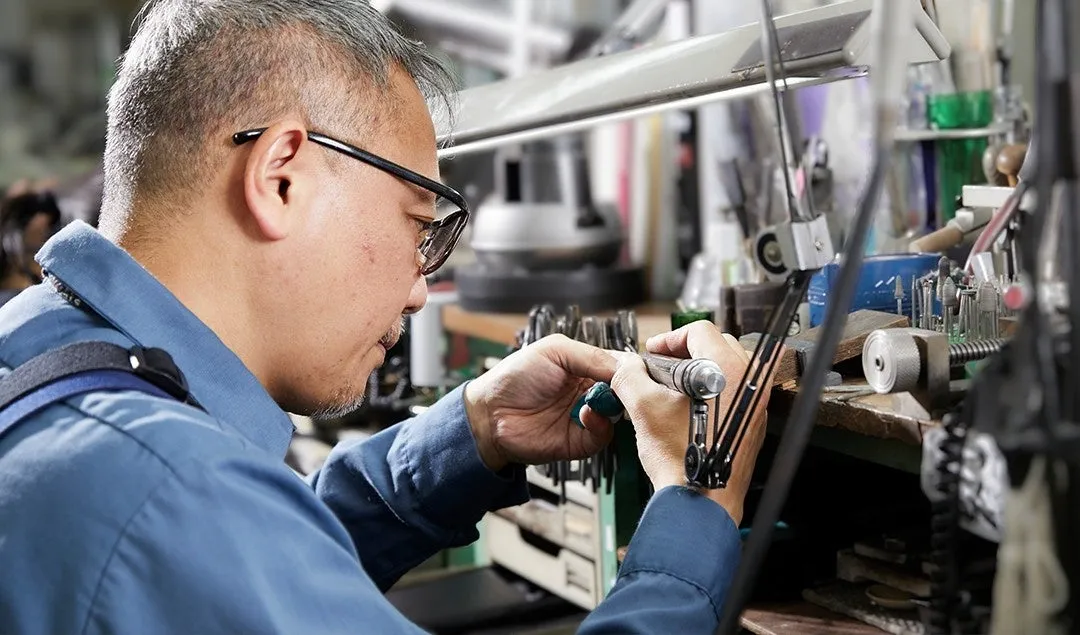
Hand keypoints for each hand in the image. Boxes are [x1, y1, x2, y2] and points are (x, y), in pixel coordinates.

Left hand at [464, 334, 619, 471]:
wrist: (489, 413)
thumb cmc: (514, 377)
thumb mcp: (554, 351)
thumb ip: (590, 356)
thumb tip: (624, 366)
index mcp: (585, 368)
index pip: (619, 367)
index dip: (628, 369)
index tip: (636, 369)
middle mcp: (589, 392)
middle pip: (624, 392)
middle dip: (628, 389)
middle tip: (629, 386)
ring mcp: (585, 417)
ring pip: (618, 415)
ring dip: (614, 407)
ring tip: (602, 398)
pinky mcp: (579, 441)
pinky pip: (602, 437)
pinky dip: (601, 426)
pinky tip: (587, 414)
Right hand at [608, 321, 776, 523]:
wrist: (701, 501)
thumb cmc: (682, 462)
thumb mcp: (644, 409)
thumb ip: (629, 376)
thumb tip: (623, 363)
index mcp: (727, 370)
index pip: (699, 330)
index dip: (669, 338)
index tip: (654, 353)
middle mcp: (749, 383)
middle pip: (717, 344)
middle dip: (685, 351)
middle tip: (663, 366)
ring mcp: (755, 405)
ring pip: (729, 367)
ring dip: (701, 369)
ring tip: (675, 387)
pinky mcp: (753, 424)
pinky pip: (735, 392)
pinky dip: (714, 391)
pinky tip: (690, 409)